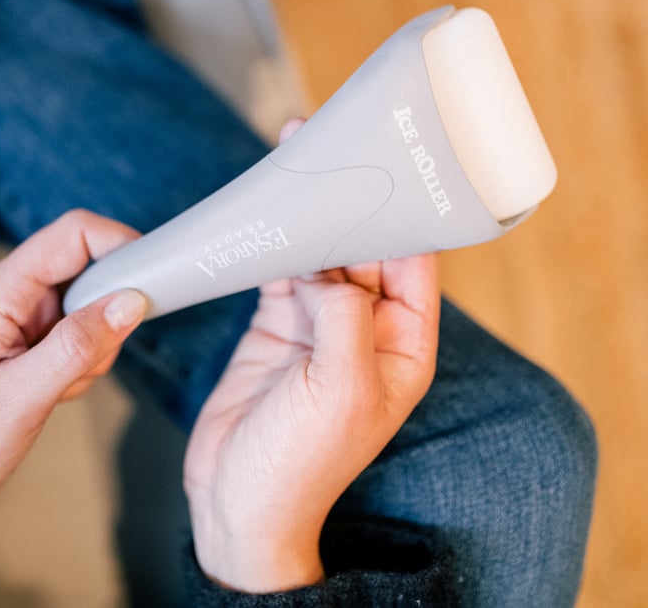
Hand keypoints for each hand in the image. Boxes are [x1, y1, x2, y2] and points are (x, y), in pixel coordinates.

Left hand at [0, 210, 146, 519]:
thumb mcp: (21, 399)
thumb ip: (78, 346)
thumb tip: (131, 302)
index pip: (72, 234)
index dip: (119, 242)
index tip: (152, 278)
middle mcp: (8, 294)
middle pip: (87, 267)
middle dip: (107, 313)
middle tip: (89, 362)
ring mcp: (19, 318)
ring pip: (88, 305)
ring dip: (92, 347)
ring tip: (59, 387)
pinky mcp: (28, 342)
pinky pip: (77, 335)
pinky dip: (82, 363)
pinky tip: (55, 393)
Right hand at [183, 120, 440, 592]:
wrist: (235, 502)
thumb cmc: (301, 464)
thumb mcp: (340, 390)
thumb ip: (345, 317)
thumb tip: (326, 266)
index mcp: (403, 346)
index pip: (412, 261)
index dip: (399, 211)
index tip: (384, 162)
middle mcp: (367, 328)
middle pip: (364, 247)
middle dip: (348, 199)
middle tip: (328, 145)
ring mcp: (319, 324)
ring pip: (320, 251)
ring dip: (307, 211)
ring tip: (292, 159)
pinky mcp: (276, 323)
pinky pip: (280, 267)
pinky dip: (271, 237)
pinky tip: (264, 205)